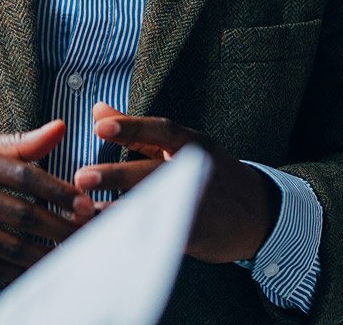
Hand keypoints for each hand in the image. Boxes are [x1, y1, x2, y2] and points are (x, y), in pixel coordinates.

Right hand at [0, 120, 91, 282]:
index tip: (83, 202)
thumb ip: (15, 144)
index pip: (21, 175)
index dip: (57, 190)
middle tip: (88, 233)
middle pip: (20, 213)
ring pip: (9, 245)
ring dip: (45, 254)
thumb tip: (61, 129)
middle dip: (59, 226)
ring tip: (70, 255)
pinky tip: (37, 269)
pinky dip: (18, 271)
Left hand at [73, 102, 280, 263]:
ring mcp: (197, 204)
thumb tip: (98, 110)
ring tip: (87, 210)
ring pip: (155, 207)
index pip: (160, 131)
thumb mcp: (179, 144)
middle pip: (153, 172)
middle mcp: (195, 171)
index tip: (99, 127)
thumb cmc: (209, 171)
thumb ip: (135, 131)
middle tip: (82, 177)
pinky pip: (162, 234)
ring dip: (120, 210)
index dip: (131, 128)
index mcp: (191, 143)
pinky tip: (109, 233)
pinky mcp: (197, 233)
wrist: (260, 213)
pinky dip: (136, 233)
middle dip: (117, 176)